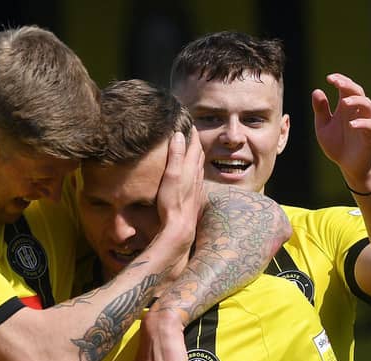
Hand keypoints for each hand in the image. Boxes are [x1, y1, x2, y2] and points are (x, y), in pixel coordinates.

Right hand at [156, 128, 204, 255]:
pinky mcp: (195, 196)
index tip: (188, 122)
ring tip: (191, 148)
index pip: (194, 145)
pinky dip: (195, 168)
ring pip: (199, 165)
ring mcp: (197, 186)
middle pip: (199, 153)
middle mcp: (197, 175)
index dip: (192, 133)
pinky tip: (191, 173)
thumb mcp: (171, 176)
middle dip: (195, 141)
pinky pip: (198, 177)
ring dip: (196, 155)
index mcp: (191, 168)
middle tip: (189, 132)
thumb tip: (179, 135)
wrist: (180, 227)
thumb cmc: (173, 202)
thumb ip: (176, 155)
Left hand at [312, 73, 370, 184]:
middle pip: (358, 92)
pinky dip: (362, 123)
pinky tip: (351, 124)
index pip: (346, 89)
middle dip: (349, 85)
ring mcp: (365, 123)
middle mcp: (357, 113)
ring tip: (344, 102)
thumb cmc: (337, 145)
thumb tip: (316, 91)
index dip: (340, 80)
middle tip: (337, 83)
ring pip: (367, 106)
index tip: (329, 78)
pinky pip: (370, 126)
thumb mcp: (323, 127)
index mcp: (345, 109)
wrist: (348, 166)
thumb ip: (320, 110)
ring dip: (357, 101)